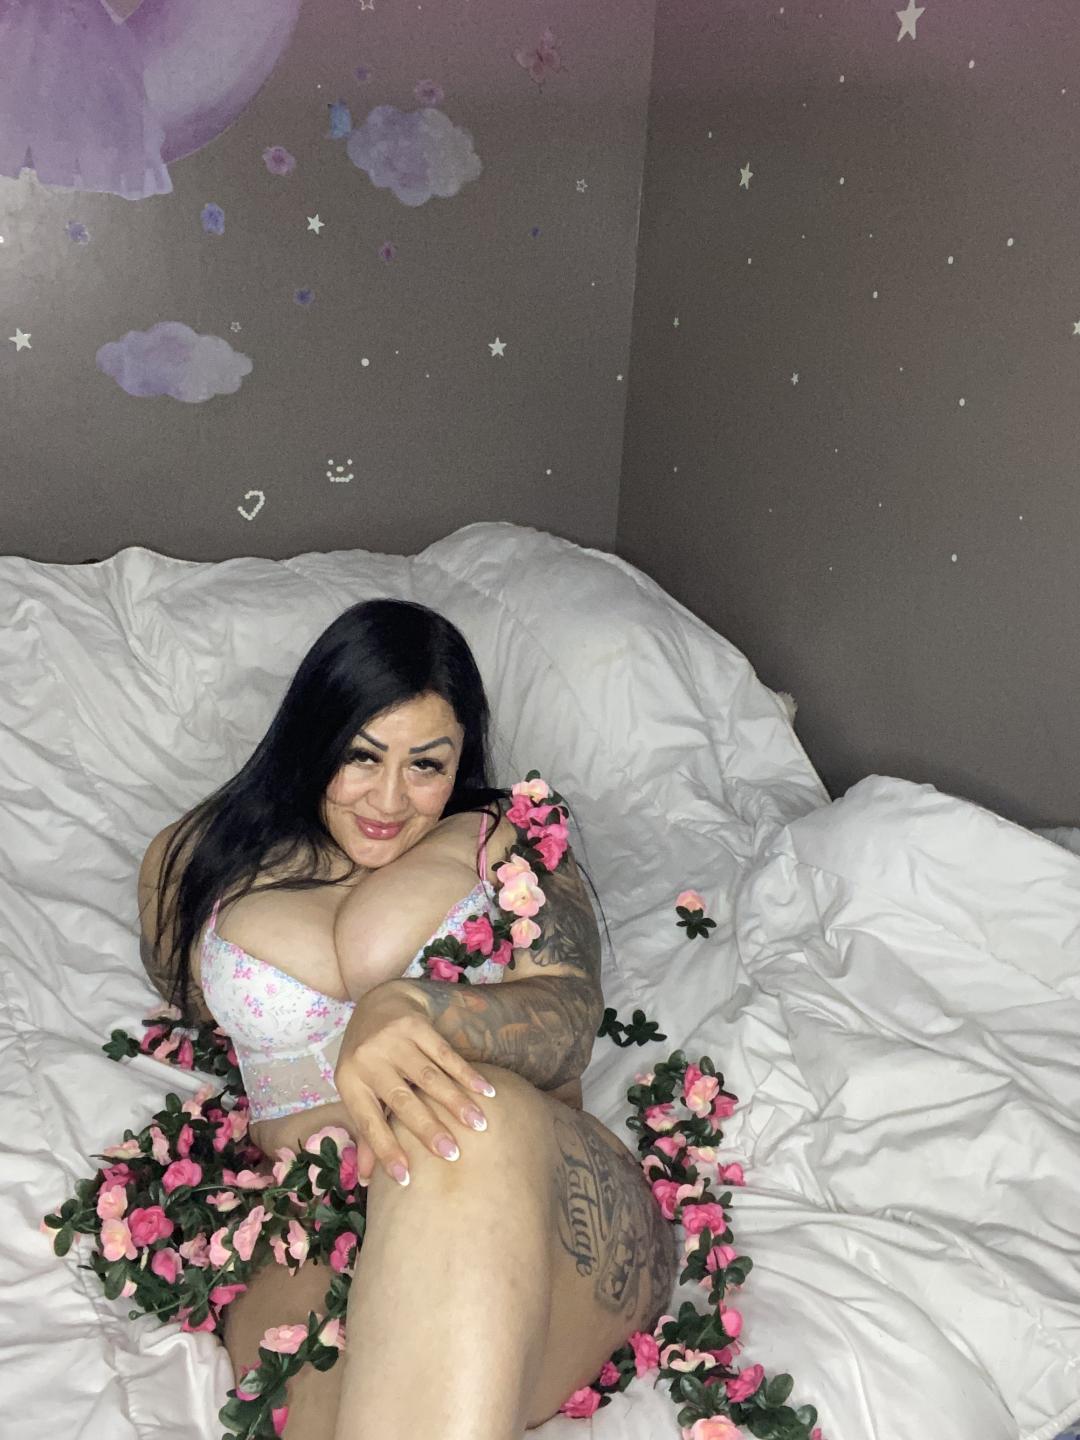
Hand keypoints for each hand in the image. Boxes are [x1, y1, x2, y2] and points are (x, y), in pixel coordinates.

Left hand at [333, 981, 495, 1185]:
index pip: (368, 1122)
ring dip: (456, 1102)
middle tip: (453, 1154)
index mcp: (350, 1081)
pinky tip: (486, 1091)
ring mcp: (393, 1039)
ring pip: (429, 1076)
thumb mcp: (358, 1089)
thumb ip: (366, 1131)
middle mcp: (369, 1059)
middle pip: (402, 1100)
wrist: (377, 1002)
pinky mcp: (416, 1025)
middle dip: (428, 1128)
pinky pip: (445, 1053)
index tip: (406, 1180)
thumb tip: (367, 1179)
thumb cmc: (368, 1058)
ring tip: (479, 1125)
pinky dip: (467, 1073)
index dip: (386, 1150)